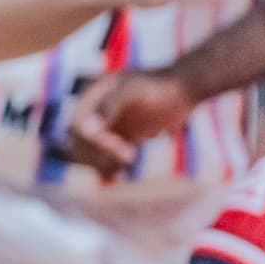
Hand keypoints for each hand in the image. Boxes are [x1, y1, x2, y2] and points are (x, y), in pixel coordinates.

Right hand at [65, 69, 197, 176]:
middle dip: (99, 153)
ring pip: (92, 151)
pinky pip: (107, 156)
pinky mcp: (122, 135)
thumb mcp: (134, 91)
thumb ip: (109, 106)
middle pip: (81, 141)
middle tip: (129, 157)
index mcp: (92, 95)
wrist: (186, 89)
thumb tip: (86, 128)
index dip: (93, 141)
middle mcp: (96, 110)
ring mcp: (108, 124)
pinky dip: (109, 168)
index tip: (122, 147)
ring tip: (124, 169)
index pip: (78, 125)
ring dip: (102, 164)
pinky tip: (120, 177)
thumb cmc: (161, 87)